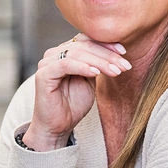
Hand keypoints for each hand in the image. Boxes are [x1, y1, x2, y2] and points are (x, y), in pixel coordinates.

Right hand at [23, 34, 132, 149]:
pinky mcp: (43, 75)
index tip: (124, 52)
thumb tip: (115, 52)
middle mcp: (54, 54)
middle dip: (107, 55)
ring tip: (115, 72)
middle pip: (84, 46)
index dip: (106, 44)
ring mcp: (47, 63)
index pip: (86, 40)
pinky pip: (65, 65)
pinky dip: (83, 67)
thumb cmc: (73, 105)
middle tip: (124, 65)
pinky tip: (96, 73)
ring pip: (77, 53)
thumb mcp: (91, 81)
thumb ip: (97, 65)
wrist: (58, 127)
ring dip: (100, 62)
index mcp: (65, 53)